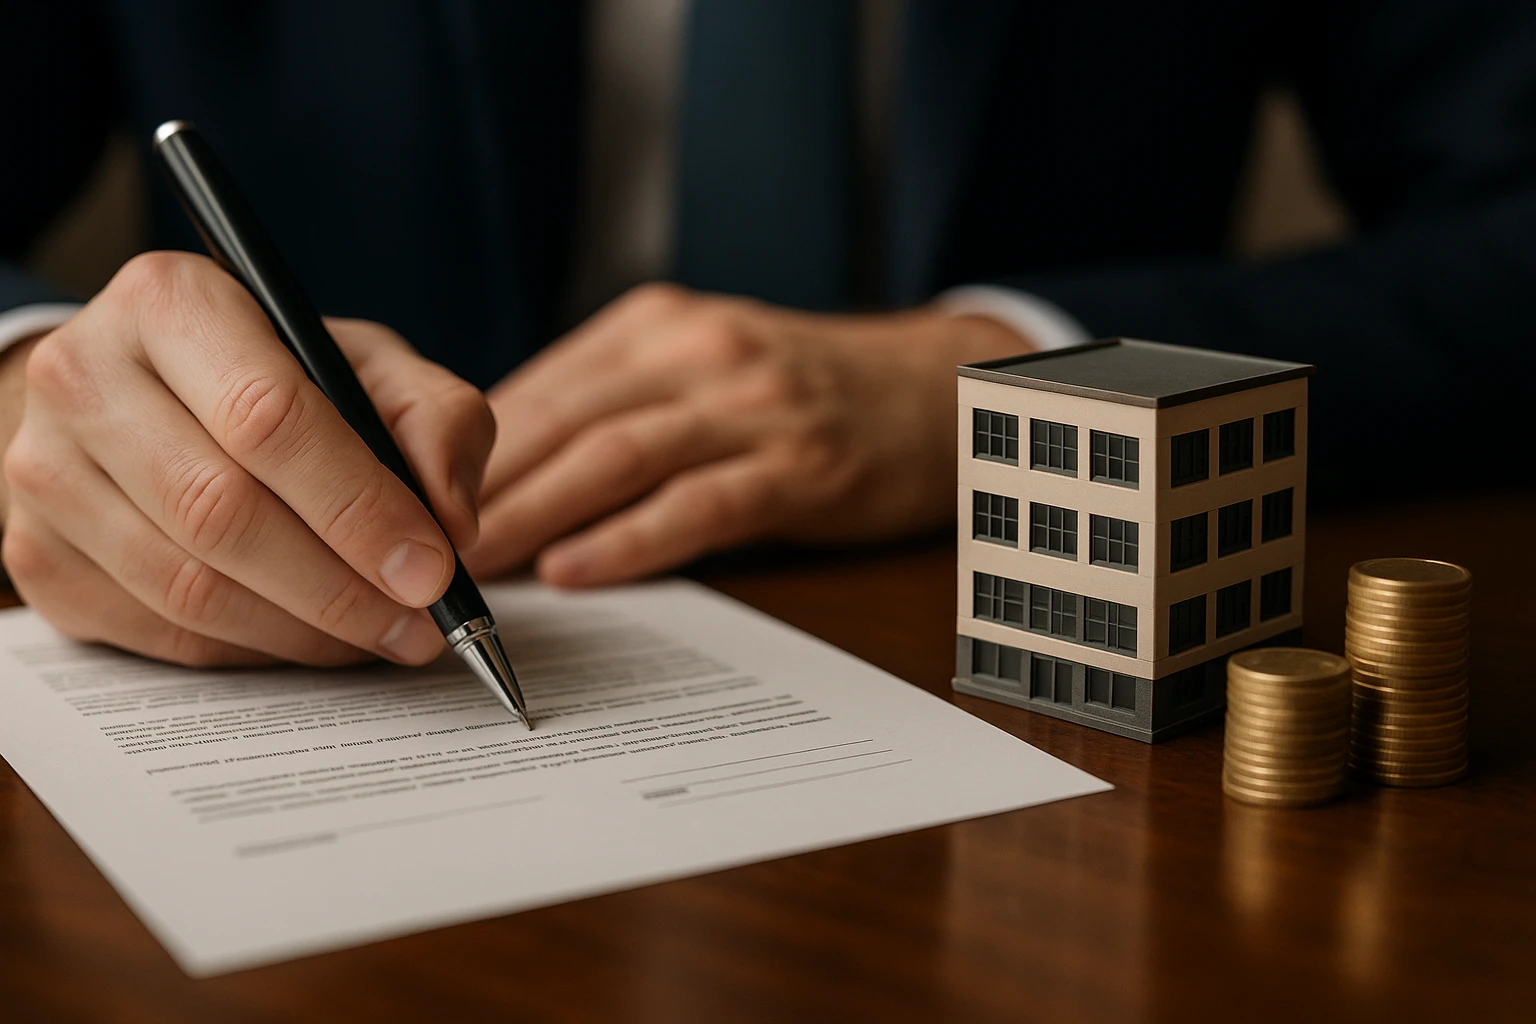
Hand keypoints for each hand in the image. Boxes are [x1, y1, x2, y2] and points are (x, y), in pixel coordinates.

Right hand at [1, 252, 493, 666]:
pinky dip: (254, 651)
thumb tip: (453, 525)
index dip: (358, 505)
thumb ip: (435, 422)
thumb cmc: (275, 378)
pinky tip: (312, 639)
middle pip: (222, 511)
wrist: (141, 397)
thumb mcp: (369, 366)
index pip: (267, 416)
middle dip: (342, 586)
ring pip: (188, 587)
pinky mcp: (39, 557)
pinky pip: (160, 632)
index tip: (433, 566)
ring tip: (383, 635)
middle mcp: (85, 377)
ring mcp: (45, 472)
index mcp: (171, 302)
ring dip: (305, 631)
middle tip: (421, 622)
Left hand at [464, 283, 1028, 584]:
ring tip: (472, 566)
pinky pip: (698, 504)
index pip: (538, 389)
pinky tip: (576, 571)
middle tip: (410, 547)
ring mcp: (752, 405)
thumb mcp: (698, 368)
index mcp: (656, 324)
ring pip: (617, 458)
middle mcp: (697, 351)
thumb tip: (500, 473)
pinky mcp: (801, 464)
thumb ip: (611, 404)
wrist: (934, 389)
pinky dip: (630, 540)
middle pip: (563, 420)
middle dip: (477, 487)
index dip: (460, 451)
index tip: (404, 503)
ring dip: (533, 514)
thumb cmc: (800, 390)